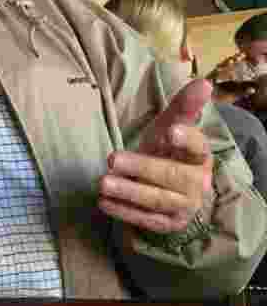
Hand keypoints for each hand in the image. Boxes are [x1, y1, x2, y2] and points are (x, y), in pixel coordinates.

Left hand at [98, 79, 213, 233]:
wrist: (169, 188)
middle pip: (170, 175)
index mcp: (199, 156)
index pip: (197, 146)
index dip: (185, 139)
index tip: (169, 131)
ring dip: (128, 191)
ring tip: (102, 182)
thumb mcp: (171, 126)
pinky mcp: (167, 223)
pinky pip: (145, 219)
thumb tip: (203, 82)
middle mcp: (196, 183)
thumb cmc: (167, 150)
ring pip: (156, 199)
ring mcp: (183, 206)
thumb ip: (183, 106)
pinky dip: (123, 211)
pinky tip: (103, 201)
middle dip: (141, 167)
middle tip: (111, 159)